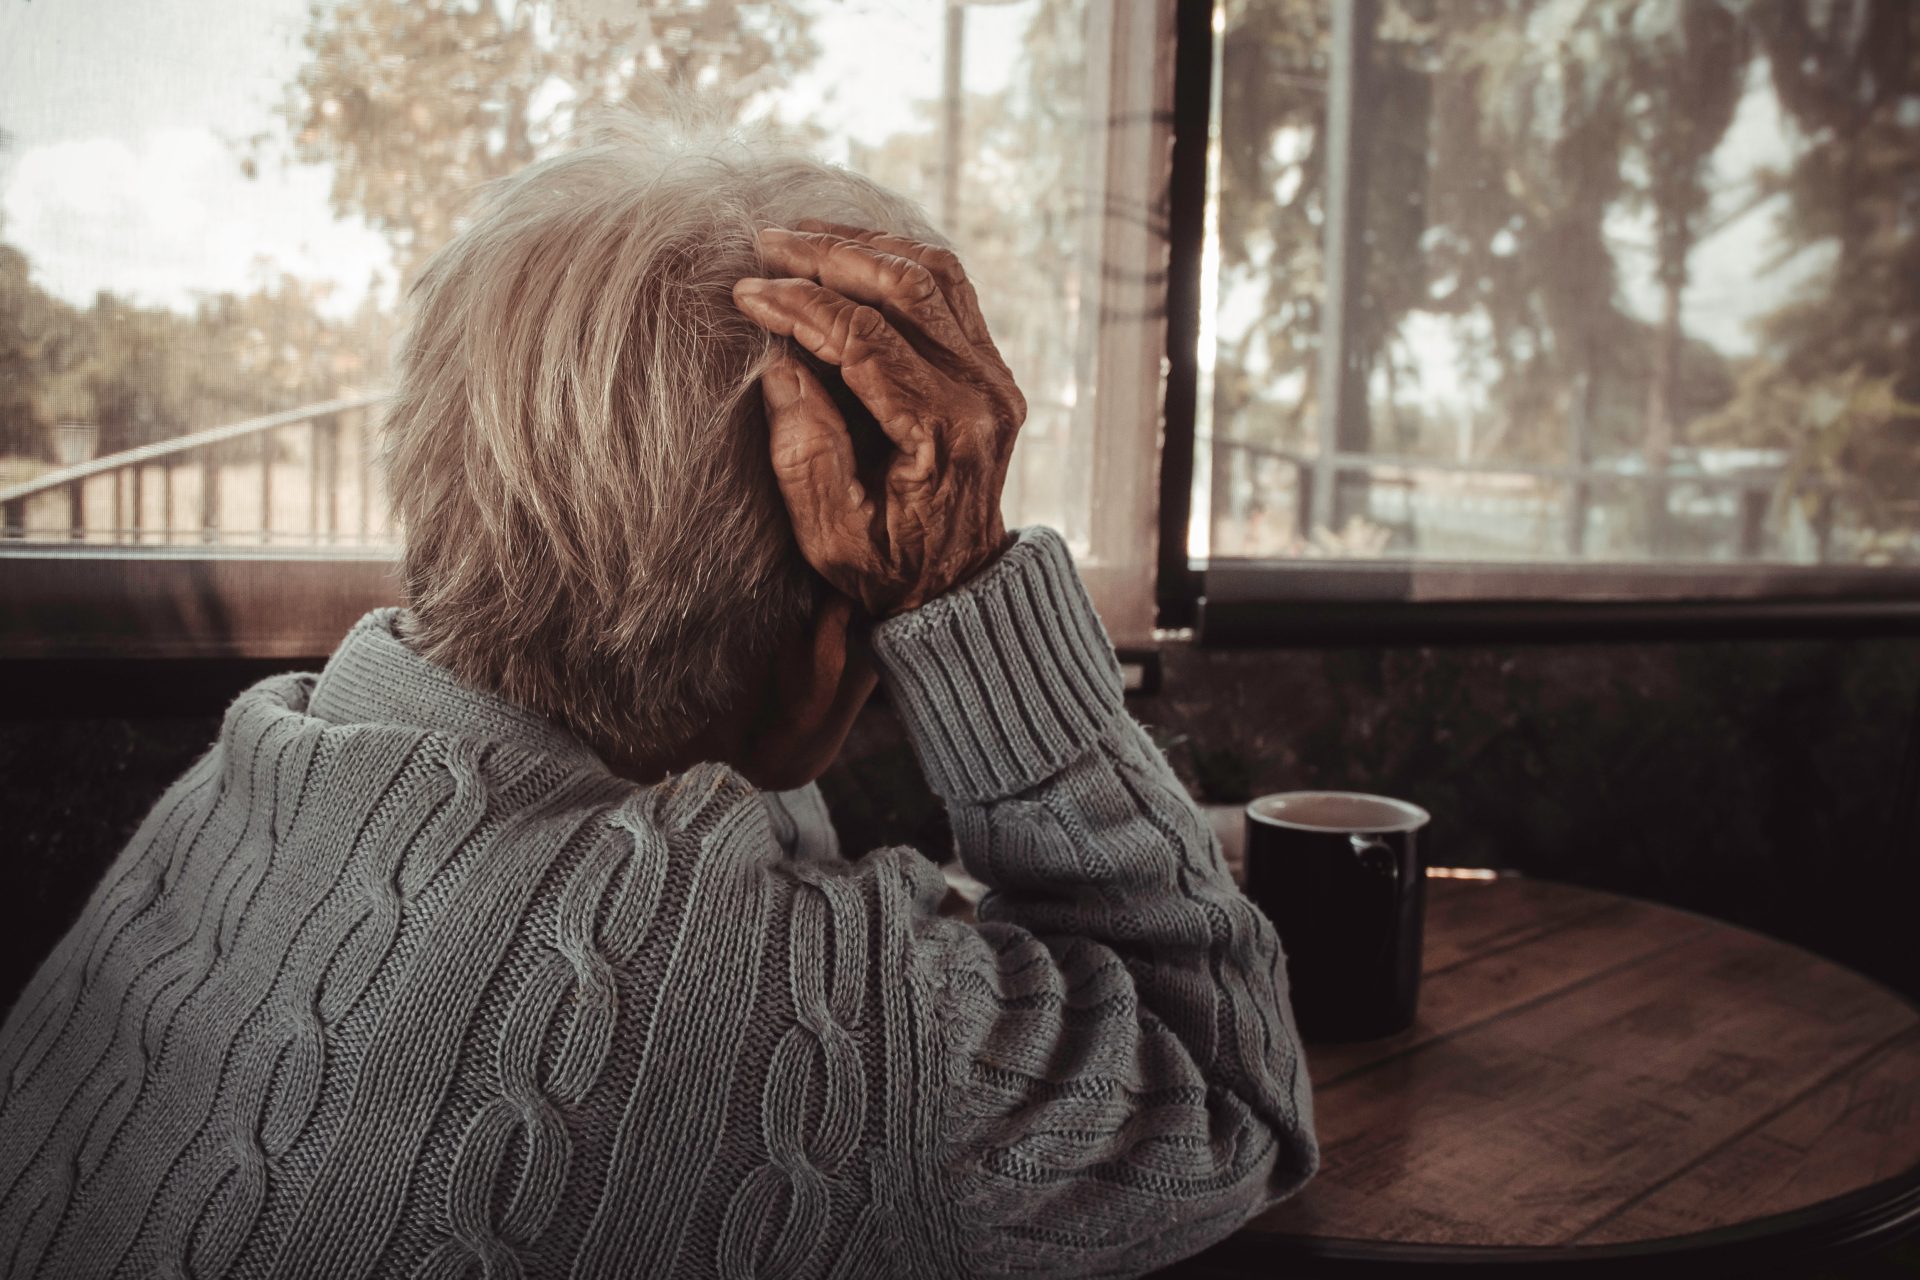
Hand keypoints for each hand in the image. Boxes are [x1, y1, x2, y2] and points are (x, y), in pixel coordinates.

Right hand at [732, 222, 1023, 617]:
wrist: (957, 586)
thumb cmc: (887, 569)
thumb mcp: (830, 535)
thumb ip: (803, 454)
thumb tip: (779, 364)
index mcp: (944, 436)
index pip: (865, 340)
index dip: (800, 306)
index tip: (747, 293)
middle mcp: (982, 396)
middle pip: (906, 288)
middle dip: (828, 256)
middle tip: (765, 244)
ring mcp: (994, 377)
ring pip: (934, 274)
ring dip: (864, 246)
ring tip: (800, 239)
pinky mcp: (991, 368)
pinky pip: (949, 289)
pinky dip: (896, 260)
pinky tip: (846, 256)